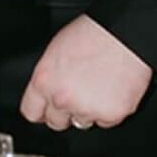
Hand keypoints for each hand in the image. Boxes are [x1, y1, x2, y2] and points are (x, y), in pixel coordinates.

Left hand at [21, 17, 153, 132]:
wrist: (124, 34)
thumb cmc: (93, 34)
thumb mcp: (56, 49)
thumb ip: (49, 76)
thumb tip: (49, 89)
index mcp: (44, 81)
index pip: (31, 111)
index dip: (41, 110)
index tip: (47, 109)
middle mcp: (62, 98)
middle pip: (55, 122)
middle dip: (65, 112)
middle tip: (78, 94)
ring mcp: (86, 109)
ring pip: (82, 122)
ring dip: (88, 110)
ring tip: (99, 86)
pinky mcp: (110, 115)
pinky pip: (106, 122)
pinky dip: (109, 110)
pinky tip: (112, 90)